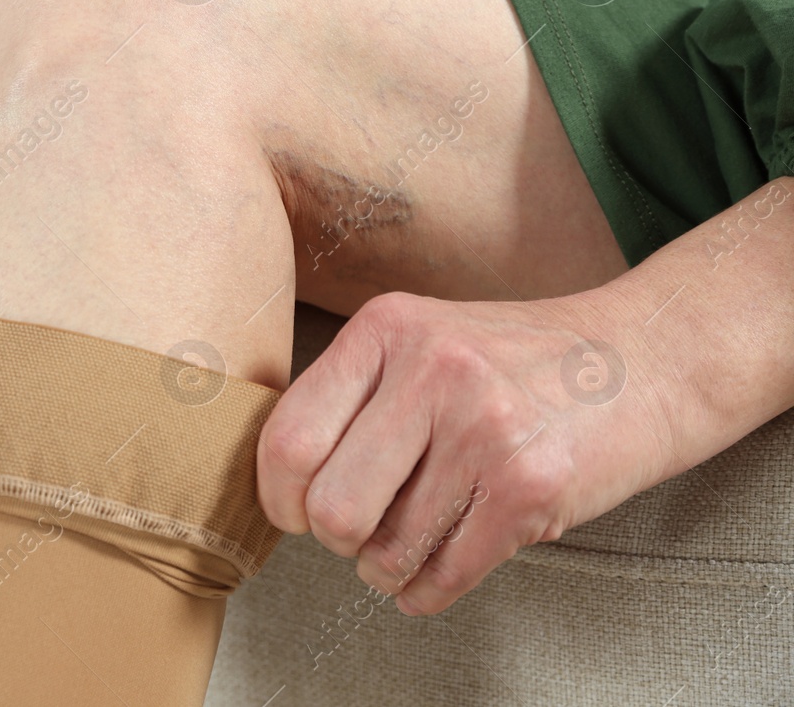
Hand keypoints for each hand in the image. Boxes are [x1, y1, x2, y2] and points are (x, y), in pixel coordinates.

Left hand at [256, 289, 682, 614]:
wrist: (645, 356)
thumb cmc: (516, 358)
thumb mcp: (422, 337)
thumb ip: (353, 391)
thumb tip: (280, 479)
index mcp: (386, 328)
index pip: (289, 438)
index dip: (278, 496)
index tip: (291, 511)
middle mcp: (433, 370)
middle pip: (331, 505)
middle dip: (333, 538)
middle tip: (351, 534)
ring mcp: (486, 428)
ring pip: (388, 548)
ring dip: (385, 568)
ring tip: (399, 550)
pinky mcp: (532, 485)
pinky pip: (446, 573)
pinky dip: (425, 593)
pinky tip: (426, 582)